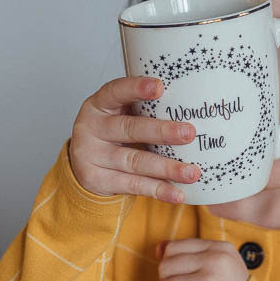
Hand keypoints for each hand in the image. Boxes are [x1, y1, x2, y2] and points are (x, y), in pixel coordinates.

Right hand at [69, 76, 200, 200]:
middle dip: (162, 132)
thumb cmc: (114, 131)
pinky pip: (132, 185)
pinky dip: (158, 190)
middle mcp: (92, 127)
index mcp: (100, 104)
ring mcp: (91, 154)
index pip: (116, 91)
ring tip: (192, 172)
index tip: (160, 87)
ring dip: (166, 168)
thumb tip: (195, 106)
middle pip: (130, 129)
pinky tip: (177, 193)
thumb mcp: (121, 113)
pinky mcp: (96, 179)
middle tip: (189, 133)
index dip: (137, 88)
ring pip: (134, 161)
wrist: (84, 163)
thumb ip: (146, 108)